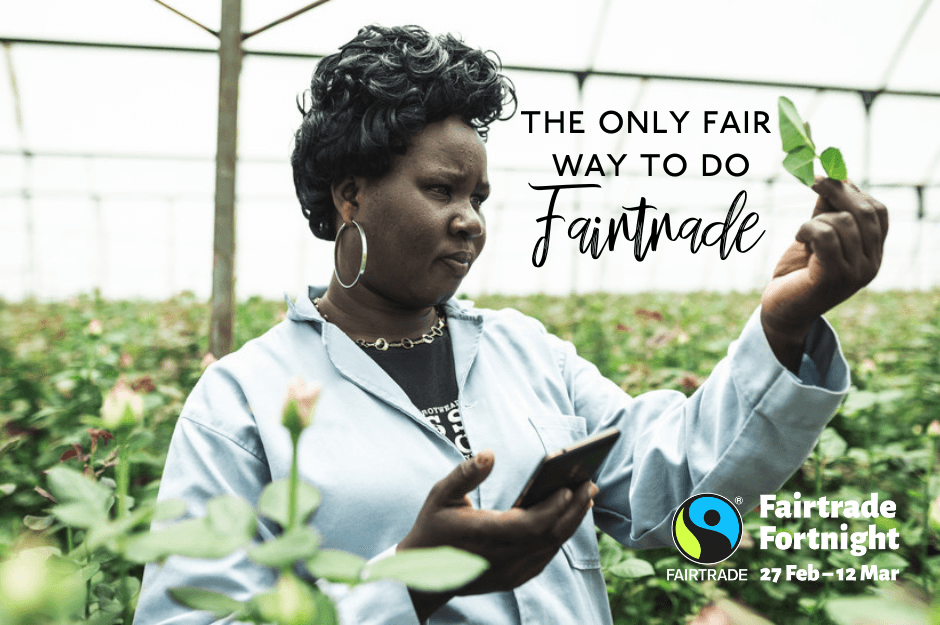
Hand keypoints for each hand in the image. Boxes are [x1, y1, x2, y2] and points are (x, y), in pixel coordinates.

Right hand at [399, 450, 596, 619]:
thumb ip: (465, 473)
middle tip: (590, 485)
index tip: (569, 487)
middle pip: (548, 536)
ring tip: (585, 497)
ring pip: (550, 548)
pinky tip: (568, 518)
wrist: (422, 576)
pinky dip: (559, 537)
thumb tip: (489, 453)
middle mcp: (500, 558)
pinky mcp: (513, 578)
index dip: (553, 508)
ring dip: (571, 522)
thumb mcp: (440, 494)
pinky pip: (544, 557)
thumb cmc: (433, 528)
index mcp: (484, 535)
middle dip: (573, 510)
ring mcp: (509, 572)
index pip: (529, 525)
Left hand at [760, 178, 887, 370]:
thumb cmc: (798, 273)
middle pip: (865, 212)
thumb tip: (836, 177)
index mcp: (872, 254)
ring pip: (843, 222)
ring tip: (803, 235)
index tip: (829, 176)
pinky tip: (799, 238)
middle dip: (838, 191)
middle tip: (812, 180)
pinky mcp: (833, 278)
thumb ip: (827, 211)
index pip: (878, 213)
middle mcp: (871, 265)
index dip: (854, 190)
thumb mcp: (816, 236)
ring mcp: (855, 273)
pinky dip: (809, 229)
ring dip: (816, 219)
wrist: (781, 311)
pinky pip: (826, 237)